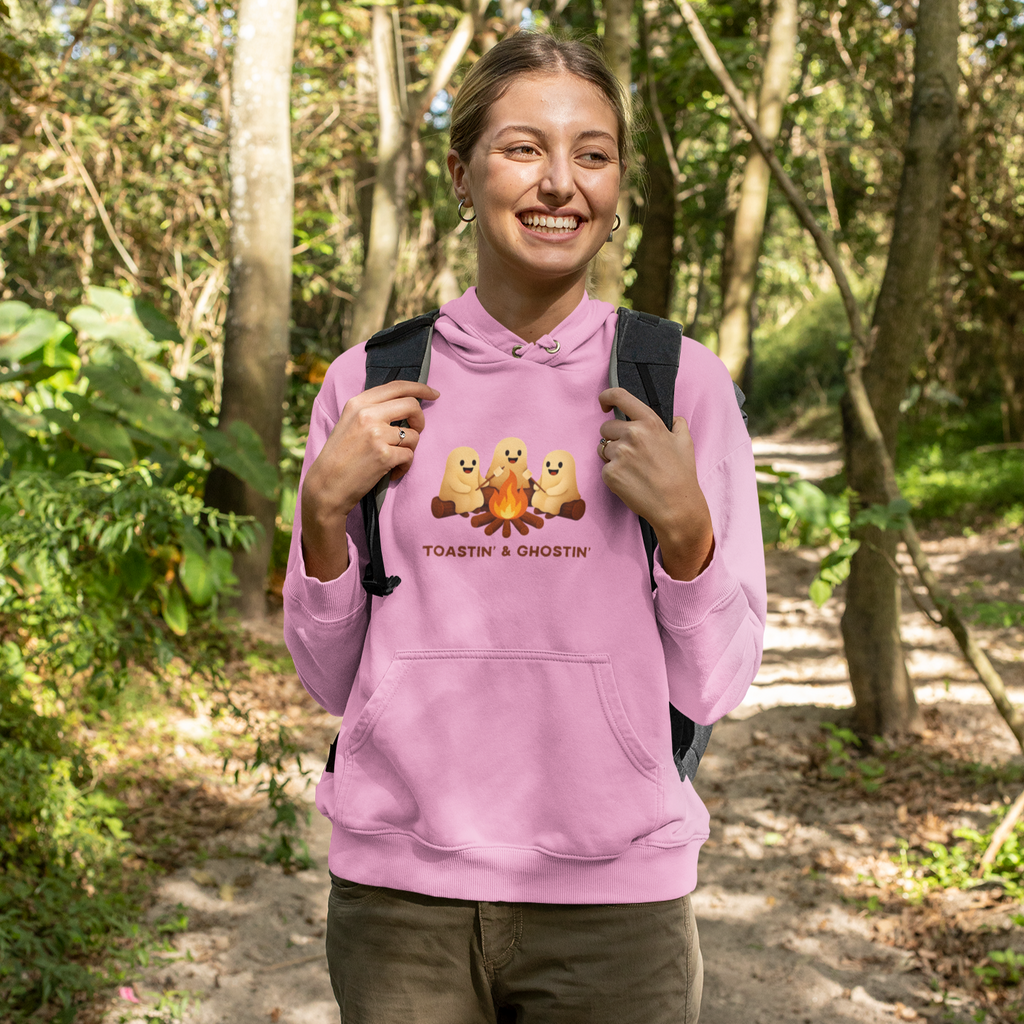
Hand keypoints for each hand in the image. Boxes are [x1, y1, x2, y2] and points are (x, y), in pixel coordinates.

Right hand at [301, 381, 438, 580]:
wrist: (326, 485)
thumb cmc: (339, 457)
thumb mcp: (349, 423)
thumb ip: (372, 410)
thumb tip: (404, 405)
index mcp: (358, 403)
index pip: (397, 386)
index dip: (420, 388)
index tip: (434, 394)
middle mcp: (367, 414)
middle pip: (412, 405)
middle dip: (420, 420)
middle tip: (416, 431)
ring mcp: (377, 434)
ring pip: (414, 435)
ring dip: (409, 449)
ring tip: (393, 459)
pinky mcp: (384, 455)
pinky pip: (410, 456)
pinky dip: (404, 466)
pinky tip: (391, 472)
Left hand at [598, 387, 713, 580]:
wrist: (676, 506)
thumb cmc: (682, 475)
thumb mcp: (685, 442)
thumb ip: (677, 425)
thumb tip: (673, 419)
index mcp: (649, 422)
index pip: (620, 396)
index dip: (607, 396)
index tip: (604, 403)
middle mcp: (632, 434)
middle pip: (606, 428)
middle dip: (614, 438)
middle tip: (632, 454)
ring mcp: (619, 454)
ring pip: (603, 448)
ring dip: (613, 456)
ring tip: (633, 470)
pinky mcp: (610, 473)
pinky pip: (604, 468)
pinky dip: (613, 475)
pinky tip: (630, 482)